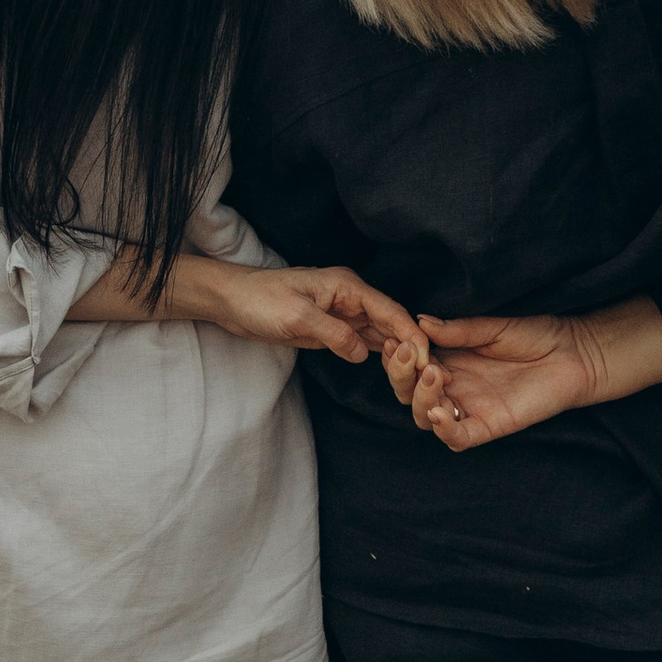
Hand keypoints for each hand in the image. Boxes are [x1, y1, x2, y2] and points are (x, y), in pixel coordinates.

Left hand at [191, 259, 418, 365]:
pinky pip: (361, 342)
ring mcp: (342, 314)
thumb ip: (333, 334)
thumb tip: (361, 353)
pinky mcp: (332, 329)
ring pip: (379, 334)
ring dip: (396, 352)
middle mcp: (350, 298)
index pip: (389, 310)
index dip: (410, 332)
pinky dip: (377, 354)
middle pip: (390, 322)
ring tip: (416, 375)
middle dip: (410, 345)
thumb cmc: (261, 300)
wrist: (233, 301)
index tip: (428, 355)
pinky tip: (391, 369)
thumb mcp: (297, 317)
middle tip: (428, 372)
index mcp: (347, 286)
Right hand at [403, 298, 661, 449]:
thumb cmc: (537, 337)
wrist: (574, 354)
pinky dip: (443, 429)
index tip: (395, 338)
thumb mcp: (492, 328)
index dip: (397, 355)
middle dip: (400, 376)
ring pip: (425, 416)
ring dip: (420, 398)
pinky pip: (457, 437)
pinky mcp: (488, 426)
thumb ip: (458, 331)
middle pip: (408, 393)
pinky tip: (439, 412)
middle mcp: (453, 386)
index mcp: (448, 359)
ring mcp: (468, 408)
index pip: (409, 364)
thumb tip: (420, 322)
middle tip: (408, 355)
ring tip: (434, 374)